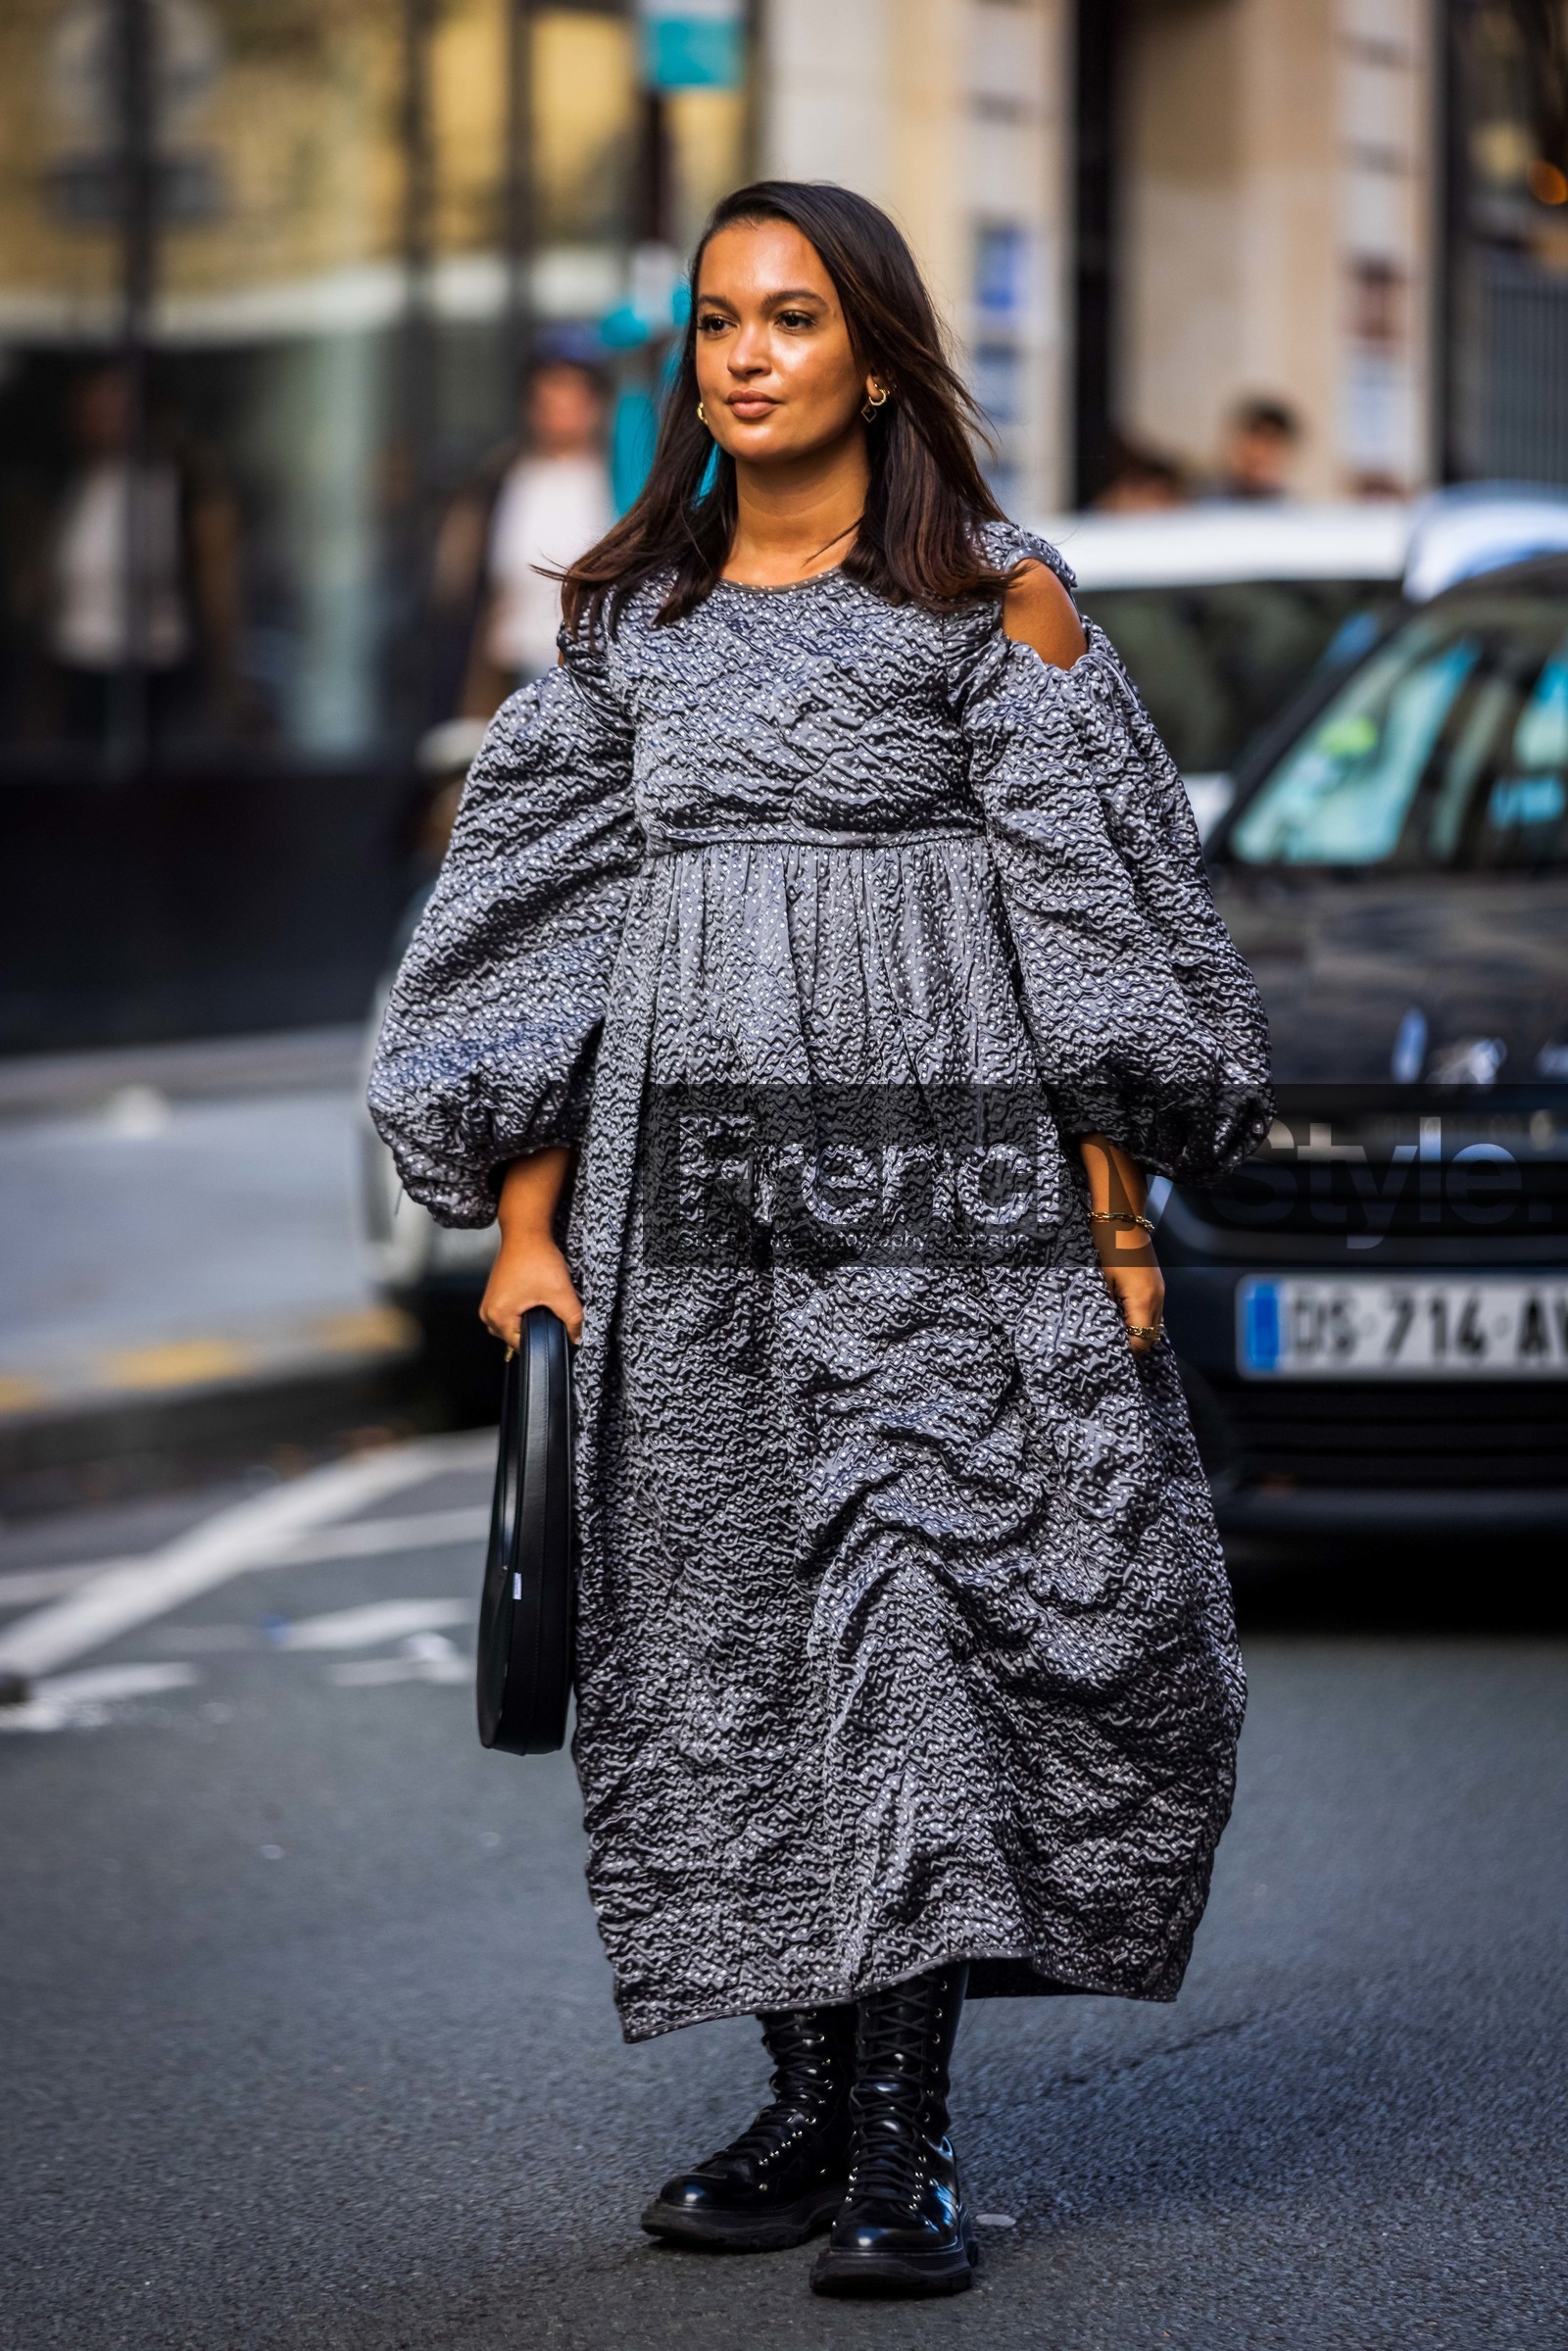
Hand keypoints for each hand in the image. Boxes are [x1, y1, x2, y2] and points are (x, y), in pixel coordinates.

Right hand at [479, 1232, 582, 1348]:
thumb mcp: (561, 1293)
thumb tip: (577, 1338)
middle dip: (535, 1329)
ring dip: (528, 1321)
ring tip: (541, 1303)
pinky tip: (534, 1299)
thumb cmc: (537, 1259)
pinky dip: (522, 1312)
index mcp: (498, 1317)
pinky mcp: (493, 1295)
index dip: (543, 1340)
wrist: (526, 1233)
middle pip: (515, 1338)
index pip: (522, 1346)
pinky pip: (508, 1315)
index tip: (555, 1330)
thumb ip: (573, 1320)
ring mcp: (488, 1304)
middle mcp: (487, 1313)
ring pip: (512, 1327)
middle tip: (549, 1310)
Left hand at [1099, 1257, 1165, 1357]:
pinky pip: (1153, 1313)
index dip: (1125, 1353)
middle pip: (1150, 1339)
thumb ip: (1103, 1309)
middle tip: (1109, 1347)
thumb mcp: (1100, 1281)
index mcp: (1144, 1302)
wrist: (1123, 1219)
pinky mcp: (1157, 1286)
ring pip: (1153, 1327)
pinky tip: (1123, 1318)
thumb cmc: (1108, 1248)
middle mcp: (1157, 1300)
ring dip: (1137, 1334)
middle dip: (1132, 1346)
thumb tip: (1100, 1331)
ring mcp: (1160, 1293)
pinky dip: (1140, 1321)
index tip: (1106, 1353)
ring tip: (1115, 1334)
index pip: (1140, 1343)